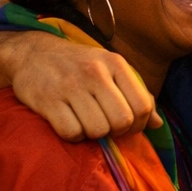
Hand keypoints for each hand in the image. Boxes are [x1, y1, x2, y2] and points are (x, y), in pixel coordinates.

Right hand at [10, 31, 158, 140]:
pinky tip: (70, 124)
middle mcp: (95, 73)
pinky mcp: (47, 100)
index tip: (129, 126)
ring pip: (97, 129)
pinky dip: (73, 136)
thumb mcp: (111, 69)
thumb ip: (137, 94)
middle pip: (122, 121)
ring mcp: (70, 86)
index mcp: (116, 64)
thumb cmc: (79, 65)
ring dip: (94, 134)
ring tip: (87, 123)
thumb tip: (158, 124)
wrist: (33, 53)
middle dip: (117, 131)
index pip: (143, 105)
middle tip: (107, 127)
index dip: (140, 124)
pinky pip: (71, 132)